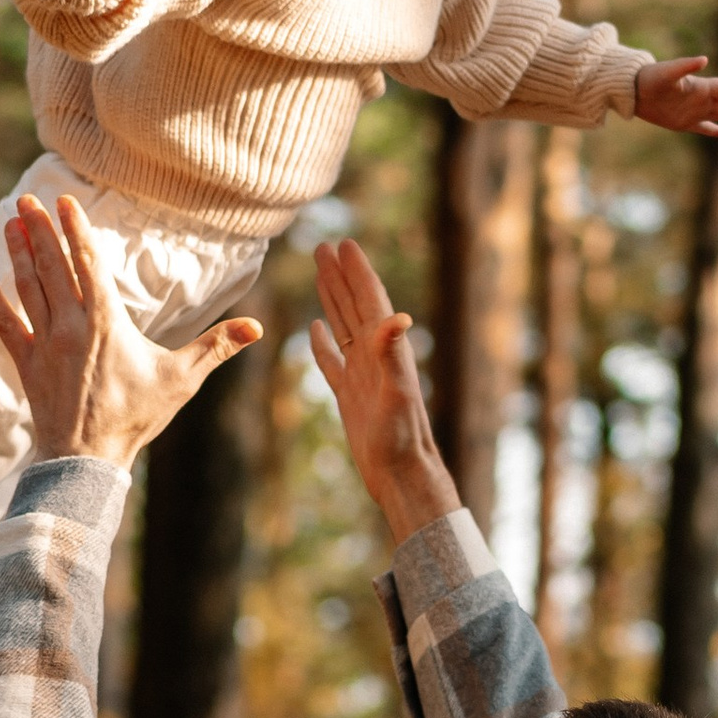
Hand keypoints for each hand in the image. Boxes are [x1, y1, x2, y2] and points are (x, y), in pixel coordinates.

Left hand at [0, 195, 261, 469]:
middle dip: (41, 229)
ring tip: (10, 221)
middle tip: (28, 199)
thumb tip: (256, 328)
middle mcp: (70, 324)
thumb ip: (215, 347)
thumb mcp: (181, 380)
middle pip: (53, 266)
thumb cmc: (135, 417)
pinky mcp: (27, 363)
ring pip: (28, 287)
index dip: (77, 229)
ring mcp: (44, 343)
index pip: (89, 263)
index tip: (65, 200)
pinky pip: (4, 324)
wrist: (88, 459)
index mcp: (105, 321)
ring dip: (19, 252)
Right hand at [307, 237, 458, 546]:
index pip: (370, 300)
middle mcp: (375, 356)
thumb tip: (397, 317)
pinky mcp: (350, 395)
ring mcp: (362, 375)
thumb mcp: (397, 393)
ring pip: (343, 327)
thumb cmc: (402, 438)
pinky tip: (315, 328)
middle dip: (340, 276)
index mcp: (385, 349)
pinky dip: (323, 343)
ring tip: (320, 274)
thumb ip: (394, 355)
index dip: (357, 271)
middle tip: (324, 247)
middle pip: (354, 305)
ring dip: (331, 299)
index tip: (344, 243)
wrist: (400, 474)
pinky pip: (333, 361)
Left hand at [633, 54, 717, 138]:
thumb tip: (703, 59)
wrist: (632, 89)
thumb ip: (685, 66)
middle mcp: (702, 98)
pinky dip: (715, 131)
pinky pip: (704, 127)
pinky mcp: (684, 122)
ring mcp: (694, 110)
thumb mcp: (667, 72)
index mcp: (702, 87)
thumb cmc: (650, 78)